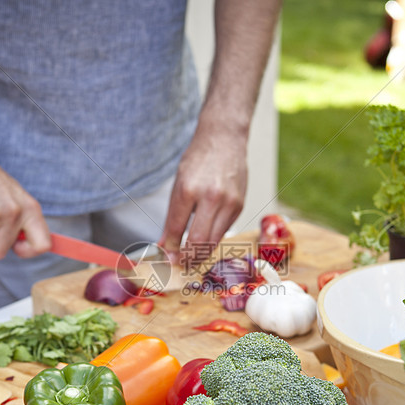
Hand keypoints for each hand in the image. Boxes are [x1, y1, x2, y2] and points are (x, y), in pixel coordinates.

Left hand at [159, 122, 247, 263]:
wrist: (225, 139)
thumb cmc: (199, 159)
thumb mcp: (179, 184)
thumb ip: (173, 216)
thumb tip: (165, 243)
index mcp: (189, 189)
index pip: (176, 228)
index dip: (170, 248)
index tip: (167, 258)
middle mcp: (211, 197)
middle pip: (198, 240)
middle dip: (187, 258)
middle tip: (180, 265)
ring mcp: (229, 203)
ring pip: (214, 240)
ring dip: (201, 253)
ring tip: (191, 259)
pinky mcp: (240, 206)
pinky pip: (224, 230)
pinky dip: (213, 239)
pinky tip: (205, 241)